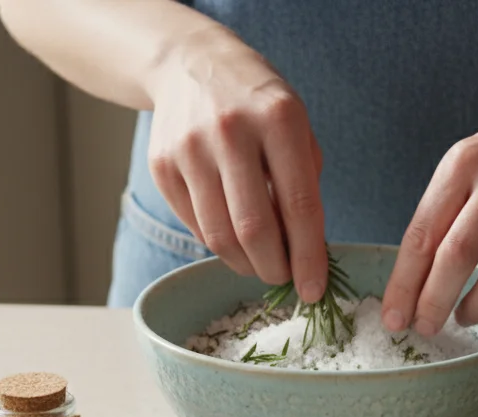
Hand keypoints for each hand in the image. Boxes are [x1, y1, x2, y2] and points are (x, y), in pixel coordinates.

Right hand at [147, 30, 327, 300]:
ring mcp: (190, 149)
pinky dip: (218, 244)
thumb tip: (307, 252)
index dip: (309, 256)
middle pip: (254, 229)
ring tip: (261, 265)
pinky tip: (233, 238)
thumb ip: (304, 182)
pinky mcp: (162, 166)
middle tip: (285, 280)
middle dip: (274, 269)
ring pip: (219, 236)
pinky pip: (195, 226)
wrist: (191, 64)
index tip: (314, 289)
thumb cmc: (256, 103)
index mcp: (278, 119)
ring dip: (245, 265)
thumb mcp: (296, 125)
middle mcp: (231, 131)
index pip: (299, 204)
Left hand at [382, 85, 477, 334]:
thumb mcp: (470, 162)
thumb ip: (444, 211)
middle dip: (434, 302)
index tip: (393, 317)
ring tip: (465, 317)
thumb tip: (413, 280)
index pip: (422, 234)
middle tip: (425, 327)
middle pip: (457, 255)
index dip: (405, 283)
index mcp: (464, 162)